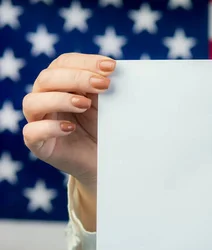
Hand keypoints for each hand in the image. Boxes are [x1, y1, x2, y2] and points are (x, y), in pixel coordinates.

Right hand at [22, 52, 115, 193]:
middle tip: (103, 84)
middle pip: (47, 78)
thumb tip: (116, 69)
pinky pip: (32, 132)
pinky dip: (49, 128)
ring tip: (84, 104)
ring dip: (59, 99)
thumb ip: (107, 87)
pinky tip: (70, 128)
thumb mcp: (110, 105)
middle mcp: (46, 98)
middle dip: (77, 78)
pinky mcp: (39, 144)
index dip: (86, 62)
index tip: (111, 67)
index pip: (64, 63)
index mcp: (61, 83)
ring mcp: (40, 121)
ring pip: (32, 102)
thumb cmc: (107, 128)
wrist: (108, 162)